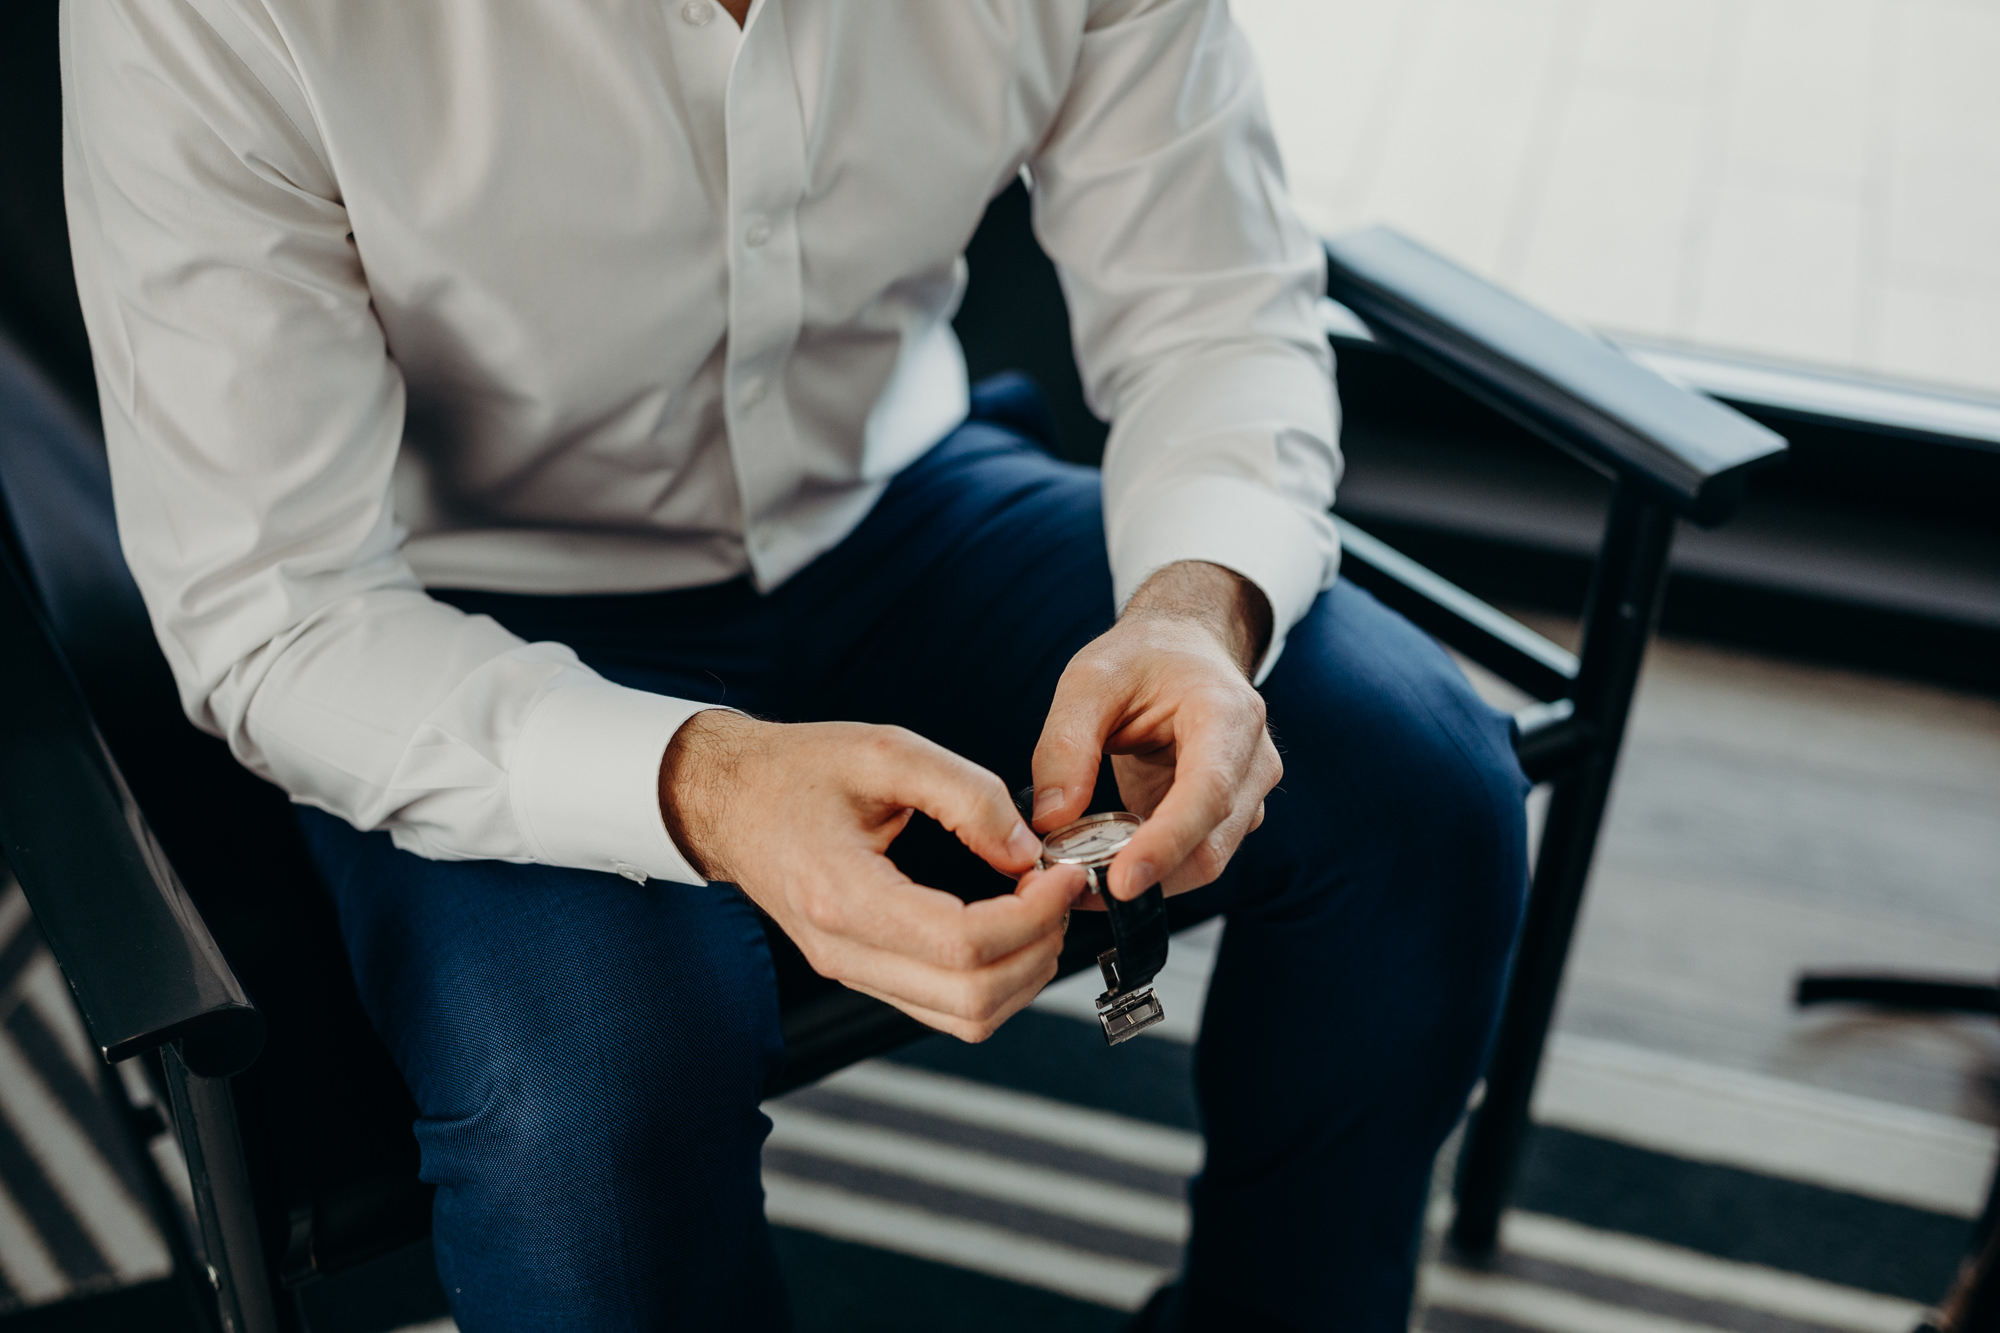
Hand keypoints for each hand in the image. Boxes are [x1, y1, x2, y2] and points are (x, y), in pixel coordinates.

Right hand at [659, 711, 1082, 1041]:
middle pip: (971, 997)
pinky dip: (994, 980)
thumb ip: (967, 793)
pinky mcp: (863, 973)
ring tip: (1041, 910)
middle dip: (1038, 947)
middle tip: (1060, 891)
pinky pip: (944, 1008)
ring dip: (1022, 973)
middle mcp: (844, 951)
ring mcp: (852, 971)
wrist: (729, 799)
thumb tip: (1026, 849)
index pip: (962, 943)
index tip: (1060, 872)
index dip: (1031, 914)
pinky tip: (1010, 928)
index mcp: (843, 895)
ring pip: (964, 1018)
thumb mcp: (886, 751)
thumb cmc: (796, 772)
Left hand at [1031, 561, 1280, 903]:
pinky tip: (1100, 867)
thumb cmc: (1142, 657)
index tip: (1121, 882)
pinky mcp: (1226, 818)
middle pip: (1211, 844)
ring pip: (1203, 862)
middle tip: (1074, 891)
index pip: (1208, 792)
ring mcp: (1246, 795)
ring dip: (1146, 881)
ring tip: (1078, 879)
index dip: (1167, 842)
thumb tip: (1052, 821)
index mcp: (1228, 714)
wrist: (1183, 648)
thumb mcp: (1089, 681)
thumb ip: (1065, 745)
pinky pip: (1190, 859)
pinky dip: (1148, 872)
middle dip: (1147, 876)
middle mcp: (1252, 762)